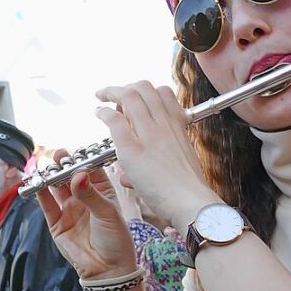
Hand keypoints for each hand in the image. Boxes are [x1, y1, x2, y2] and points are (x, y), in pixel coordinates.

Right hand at [35, 153, 137, 280]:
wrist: (107, 269)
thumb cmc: (115, 240)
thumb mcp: (108, 213)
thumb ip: (90, 194)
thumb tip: (77, 175)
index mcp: (101, 191)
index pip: (89, 169)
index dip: (82, 159)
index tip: (76, 153)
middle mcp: (83, 197)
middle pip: (69, 175)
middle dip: (63, 164)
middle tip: (59, 157)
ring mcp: (69, 209)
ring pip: (56, 186)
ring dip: (50, 175)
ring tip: (45, 167)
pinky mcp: (56, 222)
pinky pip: (46, 204)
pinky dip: (40, 192)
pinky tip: (37, 183)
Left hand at [94, 81, 216, 236]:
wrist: (191, 203)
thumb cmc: (188, 192)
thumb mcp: (179, 167)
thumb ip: (158, 164)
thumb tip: (130, 176)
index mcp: (178, 127)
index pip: (164, 93)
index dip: (147, 92)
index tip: (137, 101)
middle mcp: (164, 125)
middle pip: (145, 88)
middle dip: (127, 86)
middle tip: (115, 95)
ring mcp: (148, 135)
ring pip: (129, 96)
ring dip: (111, 92)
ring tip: (102, 97)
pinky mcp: (132, 149)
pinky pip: (115, 119)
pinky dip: (104, 112)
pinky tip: (98, 114)